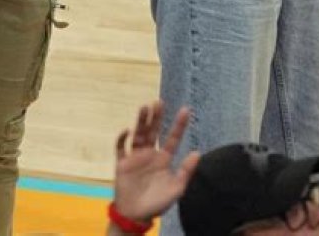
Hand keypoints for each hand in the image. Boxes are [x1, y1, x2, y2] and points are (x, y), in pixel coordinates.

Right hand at [113, 102, 198, 223]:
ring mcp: (135, 157)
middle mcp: (149, 153)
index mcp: (163, 158)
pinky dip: (122, 138)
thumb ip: (186, 171)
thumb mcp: (176, 188)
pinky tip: (127, 131)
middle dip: (156, 117)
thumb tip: (198, 152)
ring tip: (145, 108)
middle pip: (153, 131)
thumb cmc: (157, 203)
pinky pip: (120, 148)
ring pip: (138, 134)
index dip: (179, 125)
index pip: (172, 138)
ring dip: (141, 121)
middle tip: (159, 102)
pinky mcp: (122, 162)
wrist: (136, 216)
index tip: (185, 110)